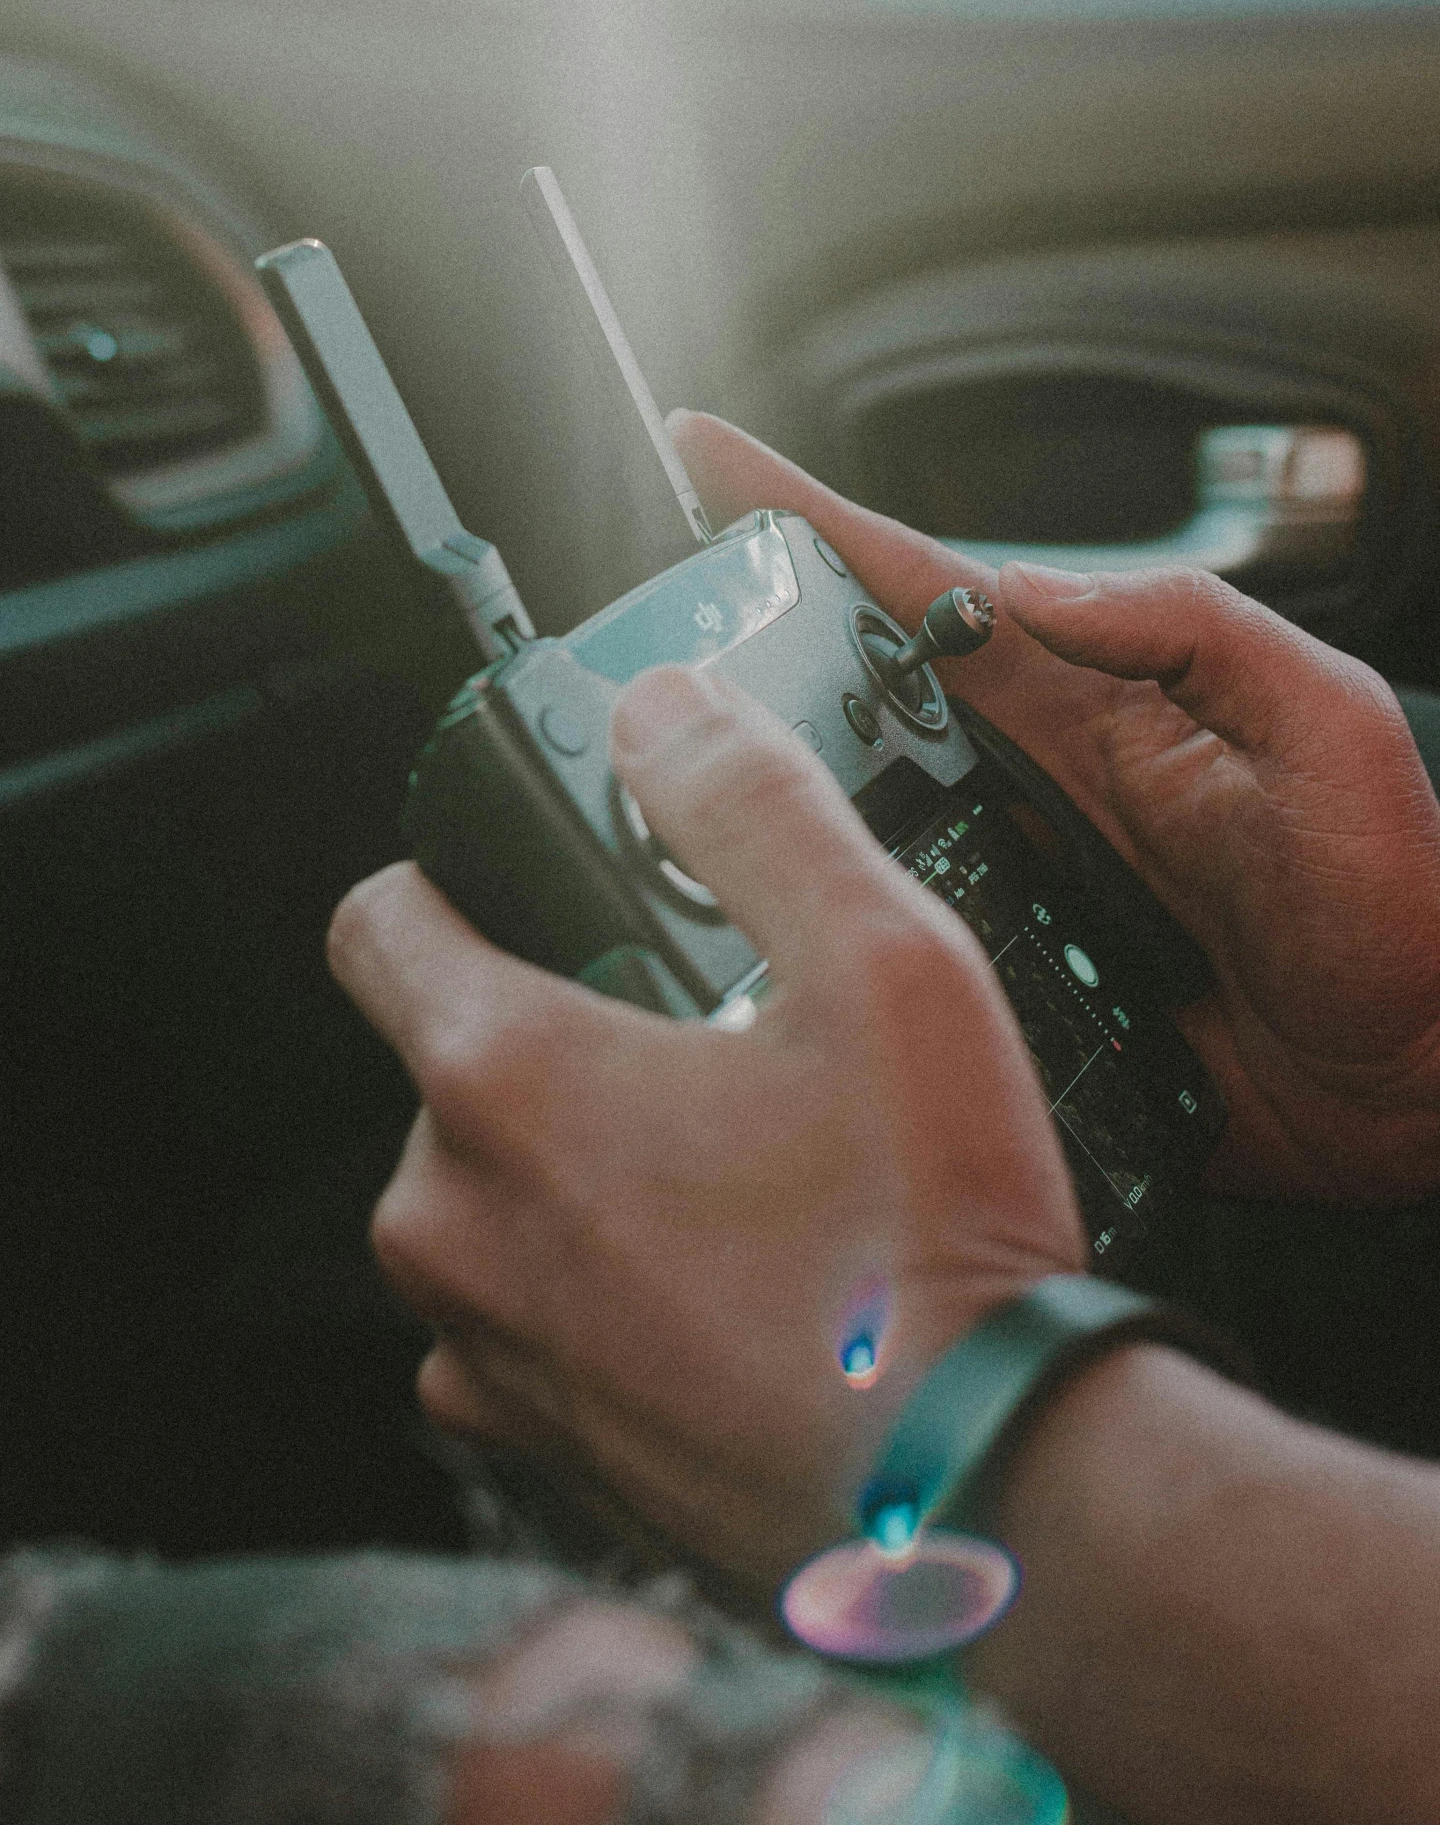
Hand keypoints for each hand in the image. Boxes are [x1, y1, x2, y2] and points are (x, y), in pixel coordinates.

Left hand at [329, 663, 1082, 1593]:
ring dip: (580, 1168)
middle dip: (555, 1034)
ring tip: (739, 1171)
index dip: (452, 877)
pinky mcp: (541, 1454)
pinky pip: (529, 1322)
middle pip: (446, 1063)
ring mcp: (490, 1353)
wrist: (984, 1508)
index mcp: (501, 1083)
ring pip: (489, 1198)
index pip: (376, 921)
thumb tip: (667, 709)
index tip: (537, 889)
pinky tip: (731, 1283)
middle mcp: (454, 1226)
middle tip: (706, 1043)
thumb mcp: (880, 959)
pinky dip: (601, 1288)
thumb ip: (752, 806)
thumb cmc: (928, 1245)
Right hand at [669, 411, 1439, 1202]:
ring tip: (636, 758)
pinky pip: (885, 938)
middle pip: (846, 691)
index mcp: (1090, 695)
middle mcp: (1027, 777)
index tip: (703, 452)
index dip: (810, 517)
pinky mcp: (1007, 981)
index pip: (922, 587)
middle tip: (621, 629)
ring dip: (746, 781)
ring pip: (845, 813)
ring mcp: (1009, 880)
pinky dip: (809, 917)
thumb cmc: (1401, 900)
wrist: (1427, 1074)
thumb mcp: (1325, 721)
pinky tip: (738, 922)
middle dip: (730, 642)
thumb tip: (1025, 587)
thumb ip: (1189, 631)